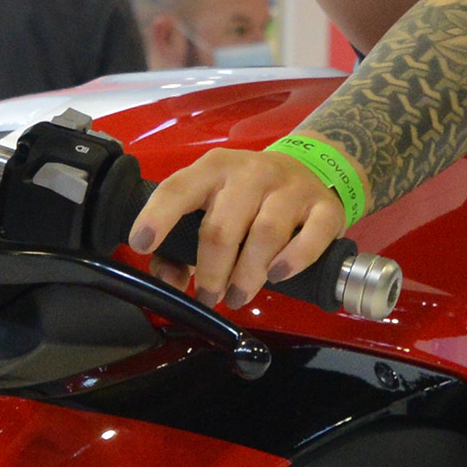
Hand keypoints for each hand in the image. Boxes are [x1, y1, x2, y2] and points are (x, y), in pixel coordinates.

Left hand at [123, 145, 351, 311]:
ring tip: (238, 296)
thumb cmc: (247, 199)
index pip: (178, 188)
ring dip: (247, 275)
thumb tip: (168, 283)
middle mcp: (251, 172)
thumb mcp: (209, 208)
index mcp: (213, 169)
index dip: (157, 217)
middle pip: (223, 226)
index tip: (141, 245)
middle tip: (209, 297)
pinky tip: (277, 276)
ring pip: (266, 234)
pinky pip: (311, 236)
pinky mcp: (325, 207)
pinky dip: (293, 260)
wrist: (310, 170)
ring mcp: (291, 187)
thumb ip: (177, 249)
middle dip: (210, 271)